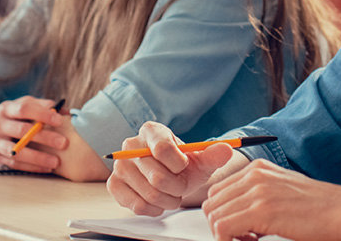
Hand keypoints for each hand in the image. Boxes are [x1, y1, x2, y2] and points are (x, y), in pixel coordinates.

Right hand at [0, 96, 67, 173]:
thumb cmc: (3, 117)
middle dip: (45, 137)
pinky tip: (46, 168)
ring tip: (56, 162)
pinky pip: (14, 164)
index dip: (42, 113)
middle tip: (64, 142)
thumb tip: (64, 109)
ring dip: (38, 157)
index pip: (24, 109)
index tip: (59, 119)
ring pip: (17, 151)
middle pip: (22, 131)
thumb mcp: (15, 107)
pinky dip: (31, 167)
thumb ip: (38, 106)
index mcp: (5, 109)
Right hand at [107, 121, 238, 215]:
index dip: (179, 164)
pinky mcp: (114, 185)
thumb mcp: (201, 160)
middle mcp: (130, 144)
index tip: (184, 166)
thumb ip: (214, 154)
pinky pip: (137, 205)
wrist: (169, 177)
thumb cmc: (184, 166)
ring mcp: (120, 165)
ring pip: (150, 193)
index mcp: (151, 130)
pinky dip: (154, 209)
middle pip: (158, 177)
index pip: (163, 149)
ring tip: (172, 193)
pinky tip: (159, 201)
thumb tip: (227, 149)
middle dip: (177, 187)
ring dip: (168, 200)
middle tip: (181, 185)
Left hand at [202, 159, 340, 240]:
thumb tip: (236, 216)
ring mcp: (258, 191)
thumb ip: (259, 196)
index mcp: (259, 169)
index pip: (218, 191)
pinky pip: (224, 229)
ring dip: (226, 235)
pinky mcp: (263, 210)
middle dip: (221, 225)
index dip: (224, 214)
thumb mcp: (284, 193)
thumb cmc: (322, 208)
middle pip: (212, 204)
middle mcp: (255, 175)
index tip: (242, 229)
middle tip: (245, 237)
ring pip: (214, 217)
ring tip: (252, 240)